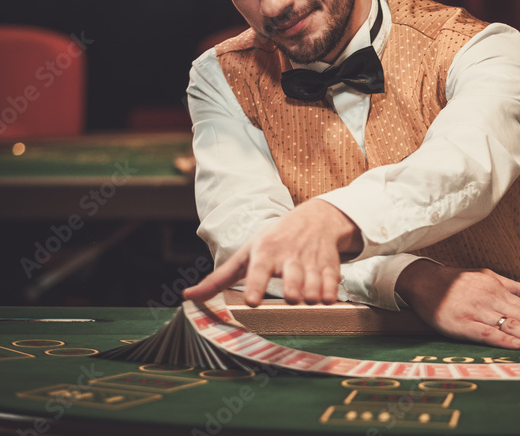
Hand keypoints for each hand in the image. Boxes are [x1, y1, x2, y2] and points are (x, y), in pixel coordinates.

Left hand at [183, 199, 361, 305]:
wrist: (316, 218)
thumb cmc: (274, 240)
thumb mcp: (246, 254)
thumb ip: (218, 279)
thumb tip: (187, 296)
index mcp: (264, 252)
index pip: (258, 270)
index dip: (256, 285)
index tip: (253, 302)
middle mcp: (288, 256)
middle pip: (292, 282)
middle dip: (293, 291)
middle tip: (291, 296)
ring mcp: (311, 261)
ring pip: (313, 287)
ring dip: (312, 296)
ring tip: (307, 297)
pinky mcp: (329, 265)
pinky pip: (332, 286)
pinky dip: (330, 294)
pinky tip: (325, 298)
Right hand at [396, 262, 519, 349]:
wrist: (423, 281)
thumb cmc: (456, 280)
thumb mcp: (487, 276)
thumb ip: (514, 286)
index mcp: (497, 289)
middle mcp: (490, 300)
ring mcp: (476, 312)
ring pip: (509, 325)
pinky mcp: (461, 324)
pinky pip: (486, 333)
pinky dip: (503, 339)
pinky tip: (518, 345)